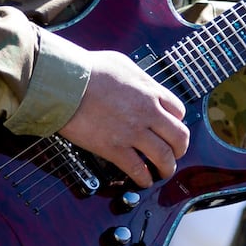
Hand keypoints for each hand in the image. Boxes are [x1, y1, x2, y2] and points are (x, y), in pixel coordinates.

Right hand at [58, 49, 188, 186]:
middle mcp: (148, 112)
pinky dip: (144, 178)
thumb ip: (138, 78)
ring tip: (163, 172)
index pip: (178, 111)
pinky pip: (137, 169)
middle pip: (179, 136)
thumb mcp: (123, 64)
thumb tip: (141, 85)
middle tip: (175, 153)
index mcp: (150, 91)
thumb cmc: (89, 69)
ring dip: (167, 167)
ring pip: (163, 156)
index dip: (177, 122)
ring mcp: (133, 132)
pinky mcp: (114, 148)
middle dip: (180, 148)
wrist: (66, 83)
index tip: (170, 128)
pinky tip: (143, 180)